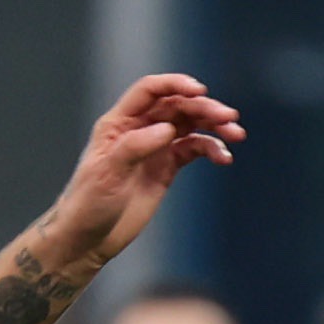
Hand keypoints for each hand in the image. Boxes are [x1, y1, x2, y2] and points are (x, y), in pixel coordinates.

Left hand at [38, 75, 244, 282]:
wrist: (87, 239)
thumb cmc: (87, 203)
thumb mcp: (107, 173)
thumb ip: (136, 146)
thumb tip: (168, 129)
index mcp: (119, 122)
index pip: (150, 90)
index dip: (175, 84)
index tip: (200, 91)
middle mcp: (139, 129)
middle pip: (177, 106)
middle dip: (204, 108)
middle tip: (228, 117)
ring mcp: (155, 147)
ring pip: (190, 125)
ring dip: (214, 126)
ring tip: (235, 135)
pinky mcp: (166, 167)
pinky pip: (194, 149)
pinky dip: (211, 149)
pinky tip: (223, 158)